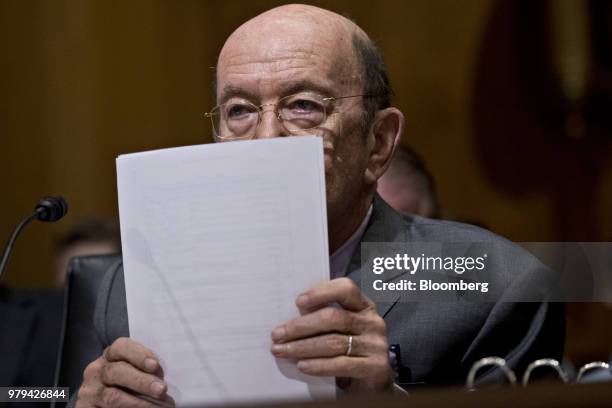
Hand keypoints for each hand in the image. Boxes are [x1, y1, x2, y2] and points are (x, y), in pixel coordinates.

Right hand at [76, 337, 173, 406]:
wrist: (109, 405)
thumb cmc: (130, 386)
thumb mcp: (136, 373)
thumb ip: (147, 370)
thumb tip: (163, 376)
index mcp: (111, 355)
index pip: (121, 347)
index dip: (139, 355)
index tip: (155, 365)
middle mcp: (97, 370)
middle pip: (117, 371)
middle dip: (142, 381)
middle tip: (162, 389)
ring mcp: (89, 391)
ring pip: (112, 396)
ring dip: (139, 403)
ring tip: (160, 407)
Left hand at [270, 278, 393, 392]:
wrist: (375, 382)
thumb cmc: (351, 350)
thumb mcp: (342, 330)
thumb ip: (324, 319)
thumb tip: (288, 318)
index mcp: (364, 306)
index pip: (346, 288)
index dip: (321, 292)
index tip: (298, 301)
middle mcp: (373, 322)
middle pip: (333, 318)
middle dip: (301, 326)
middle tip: (277, 334)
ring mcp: (376, 345)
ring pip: (334, 342)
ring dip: (303, 347)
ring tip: (282, 350)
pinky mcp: (375, 367)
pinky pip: (342, 364)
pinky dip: (319, 365)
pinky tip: (302, 366)